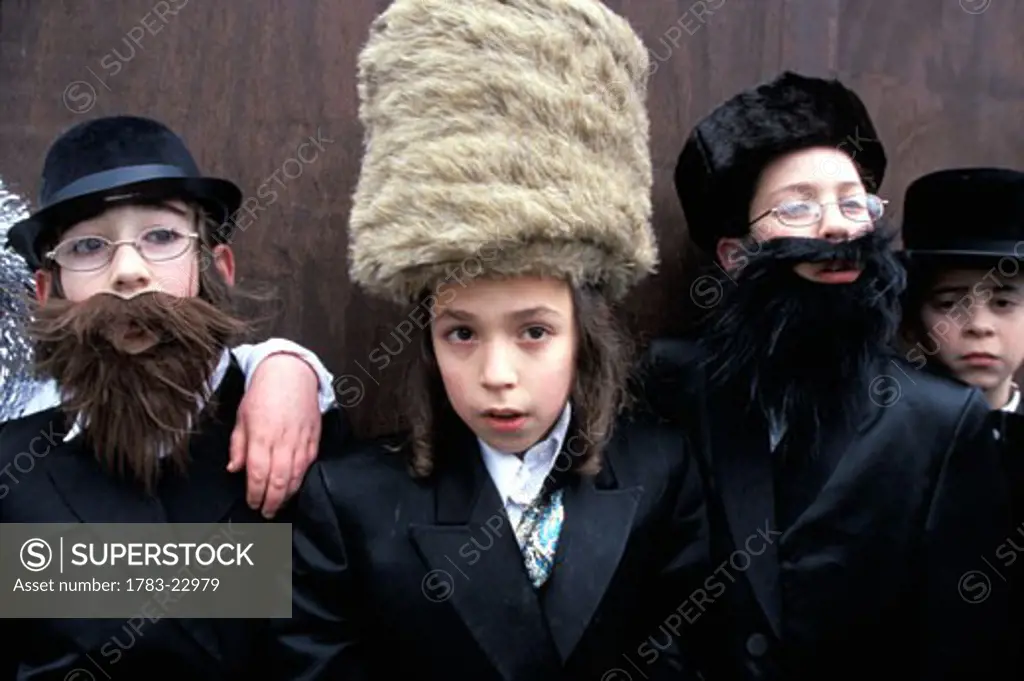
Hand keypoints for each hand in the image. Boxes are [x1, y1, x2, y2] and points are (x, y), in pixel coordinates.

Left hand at [228, 353, 321, 516]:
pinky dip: (302, 479)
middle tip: (266, 512)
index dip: (254, 494)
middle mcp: (282, 441)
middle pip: (278, 481)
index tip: (252, 503)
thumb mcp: (241, 417)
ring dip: (288, 495)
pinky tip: (295, 487)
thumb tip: (233, 469)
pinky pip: (309, 465)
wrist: (290, 373)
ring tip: (280, 504)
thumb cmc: (264, 393)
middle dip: (272, 502)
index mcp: (260, 436)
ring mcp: (300, 440)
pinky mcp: (314, 438)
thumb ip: (238, 445)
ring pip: (296, 476)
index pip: (257, 474)